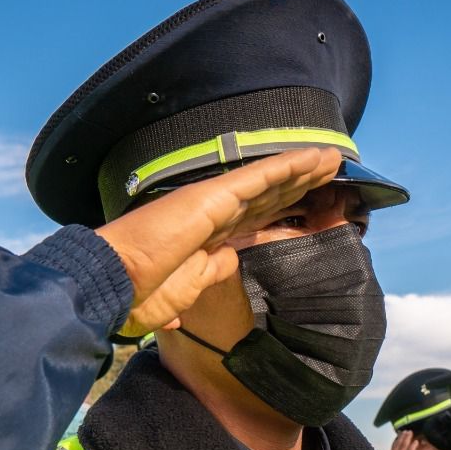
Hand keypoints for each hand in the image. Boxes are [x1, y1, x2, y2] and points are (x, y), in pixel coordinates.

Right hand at [97, 148, 341, 335]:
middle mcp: (215, 213)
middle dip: (300, 183)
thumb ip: (211, 271)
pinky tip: (313, 159)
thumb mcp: (187, 287)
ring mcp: (215, 201)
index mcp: (209, 236)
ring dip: (303, 168)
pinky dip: (288, 166)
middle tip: (331, 172)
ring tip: (333, 159)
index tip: (309, 206)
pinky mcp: (214, 196)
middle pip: (268, 194)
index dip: (284, 209)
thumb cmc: (141, 290)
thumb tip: (228, 260)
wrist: (118, 282)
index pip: (255, 218)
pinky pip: (259, 176)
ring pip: (270, 180)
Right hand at [386, 430, 418, 449]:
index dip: (396, 442)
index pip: (392, 449)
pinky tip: (416, 441)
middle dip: (401, 437)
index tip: (398, 437)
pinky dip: (412, 445)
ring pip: (402, 446)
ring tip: (410, 433)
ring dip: (406, 438)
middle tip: (405, 432)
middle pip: (397, 445)